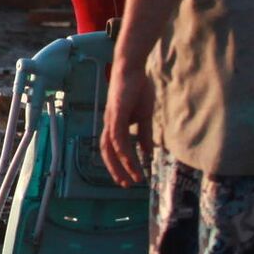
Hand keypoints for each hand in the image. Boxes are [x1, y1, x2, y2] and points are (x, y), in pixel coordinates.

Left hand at [100, 58, 155, 188]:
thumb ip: (144, 134)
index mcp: (114, 124)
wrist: (132, 68)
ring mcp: (111, 118)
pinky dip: (122, 149)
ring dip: (122, 164)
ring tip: (133, 177)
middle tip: (126, 185)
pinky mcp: (116, 112)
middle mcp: (109, 123)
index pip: (111, 149)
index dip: (117, 165)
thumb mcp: (143, 116)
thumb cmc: (137, 89)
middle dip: (115, 170)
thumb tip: (147, 153)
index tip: (127, 179)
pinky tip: (130, 159)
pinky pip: (117, 135)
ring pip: (112, 147)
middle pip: (106, 152)